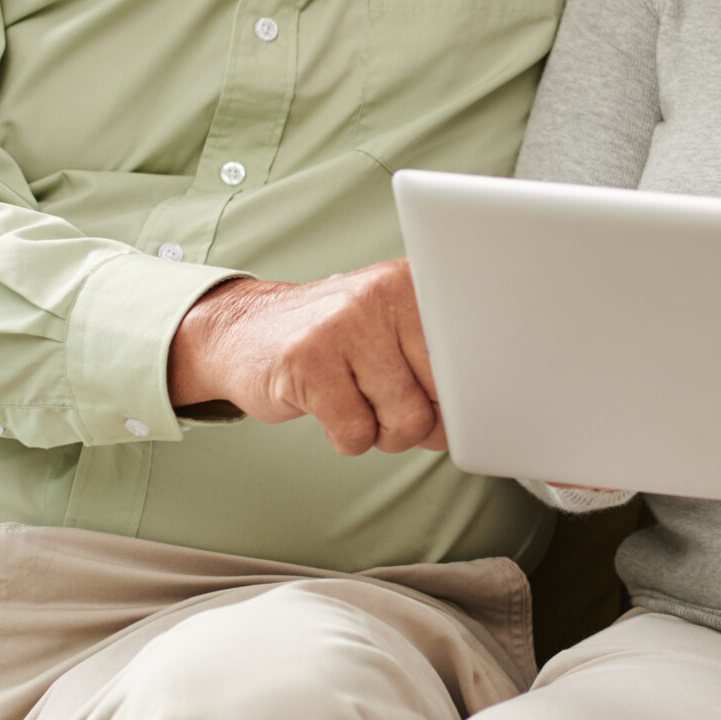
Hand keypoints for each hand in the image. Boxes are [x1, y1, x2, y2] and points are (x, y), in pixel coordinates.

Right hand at [165, 260, 448, 456]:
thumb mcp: (393, 332)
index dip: (462, 394)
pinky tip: (329, 407)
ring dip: (382, 431)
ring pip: (404, 419)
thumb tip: (476, 419)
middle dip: (421, 417)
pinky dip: (348, 437)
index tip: (450, 401)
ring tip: (357, 400)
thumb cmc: (335, 342)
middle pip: (442, 394)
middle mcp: (381, 294)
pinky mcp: (306, 363)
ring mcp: (342, 326)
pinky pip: (356, 434)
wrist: (244, 332)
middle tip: (387, 401)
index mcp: (413, 282)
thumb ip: (437, 364)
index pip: (470, 354)